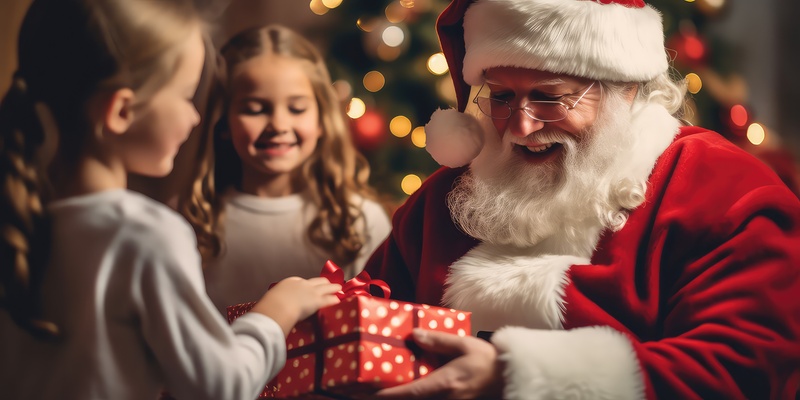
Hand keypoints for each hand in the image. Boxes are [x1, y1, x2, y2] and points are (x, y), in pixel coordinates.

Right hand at [251, 276, 340, 335]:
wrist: (276, 307)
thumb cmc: (269, 306)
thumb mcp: (270, 301)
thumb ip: (273, 304)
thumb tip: (266, 312)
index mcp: (289, 283)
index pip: (301, 282)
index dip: (308, 284)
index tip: (311, 286)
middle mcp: (302, 284)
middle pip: (318, 281)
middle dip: (325, 282)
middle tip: (330, 283)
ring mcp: (311, 292)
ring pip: (327, 287)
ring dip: (334, 287)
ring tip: (339, 288)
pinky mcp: (317, 301)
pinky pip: (330, 299)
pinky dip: (335, 299)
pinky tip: (339, 300)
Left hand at [376, 328, 503, 398]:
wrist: (506, 377)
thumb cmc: (486, 360)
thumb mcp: (463, 344)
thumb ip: (438, 340)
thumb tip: (414, 335)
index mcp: (444, 384)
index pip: (409, 393)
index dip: (386, 395)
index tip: (367, 393)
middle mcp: (442, 399)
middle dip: (385, 399)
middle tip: (360, 393)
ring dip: (396, 398)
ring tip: (375, 392)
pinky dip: (410, 396)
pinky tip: (399, 391)